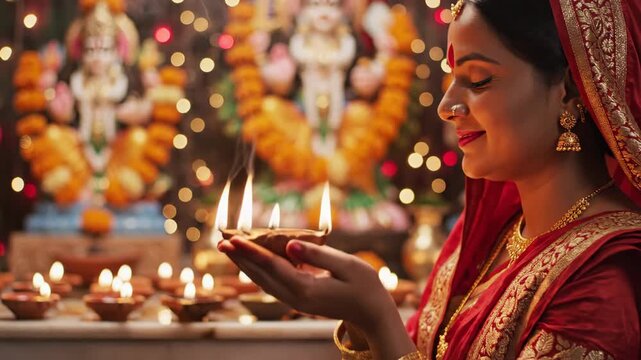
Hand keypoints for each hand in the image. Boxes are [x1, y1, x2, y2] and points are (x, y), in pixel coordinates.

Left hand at [217, 237, 395, 331]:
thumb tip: (289, 244)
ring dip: (246, 264)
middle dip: (240, 257)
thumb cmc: (365, 286)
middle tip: (220, 241)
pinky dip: (259, 268)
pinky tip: (253, 257)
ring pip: (263, 280)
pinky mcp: (298, 297)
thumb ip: (318, 254)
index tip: (232, 239)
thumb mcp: (347, 265)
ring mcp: (295, 300)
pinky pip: (273, 282)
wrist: (372, 312)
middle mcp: (296, 297)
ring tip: (230, 247)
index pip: (272, 266)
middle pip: (261, 275)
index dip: (251, 251)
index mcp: (307, 290)